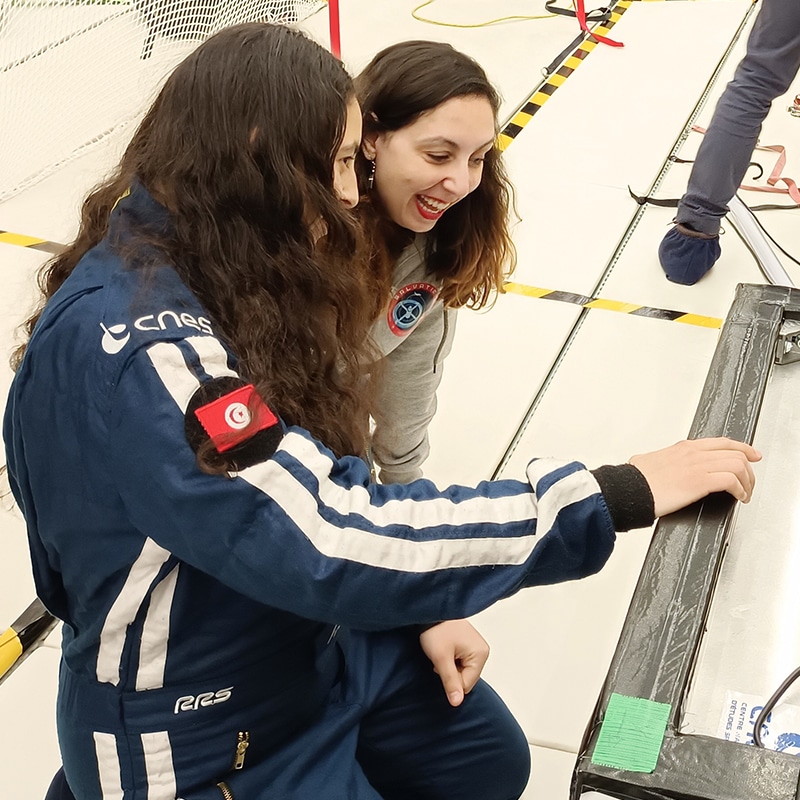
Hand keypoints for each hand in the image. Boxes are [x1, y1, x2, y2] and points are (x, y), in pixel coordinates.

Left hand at [419, 619, 488, 707]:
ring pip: (462, 670)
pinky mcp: (468, 644)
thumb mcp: (441, 658)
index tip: (440, 666)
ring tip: (441, 651)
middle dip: (451, 672)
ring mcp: (476, 647)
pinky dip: (450, 659)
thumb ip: (450, 681)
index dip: (451, 680)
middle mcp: (482, 650)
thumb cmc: (436, 630)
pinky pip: (460, 661)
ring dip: (449, 666)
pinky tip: (443, 649)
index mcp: (481, 654)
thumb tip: (457, 703)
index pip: (467, 685)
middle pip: (466, 678)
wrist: (429, 610)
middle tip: (440, 658)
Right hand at [629, 437, 761, 516]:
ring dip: (747, 481)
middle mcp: (693, 453)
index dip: (742, 448)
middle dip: (749, 469)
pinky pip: (731, 480)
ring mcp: (697, 466)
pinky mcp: (699, 482)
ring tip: (745, 493)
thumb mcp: (647, 462)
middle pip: (735, 453)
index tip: (751, 455)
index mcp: (683, 448)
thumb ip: (659, 461)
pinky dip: (740, 490)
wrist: (628, 489)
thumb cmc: (634, 480)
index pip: (722, 442)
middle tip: (750, 482)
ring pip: (737, 465)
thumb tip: (653, 466)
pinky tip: (738, 497)